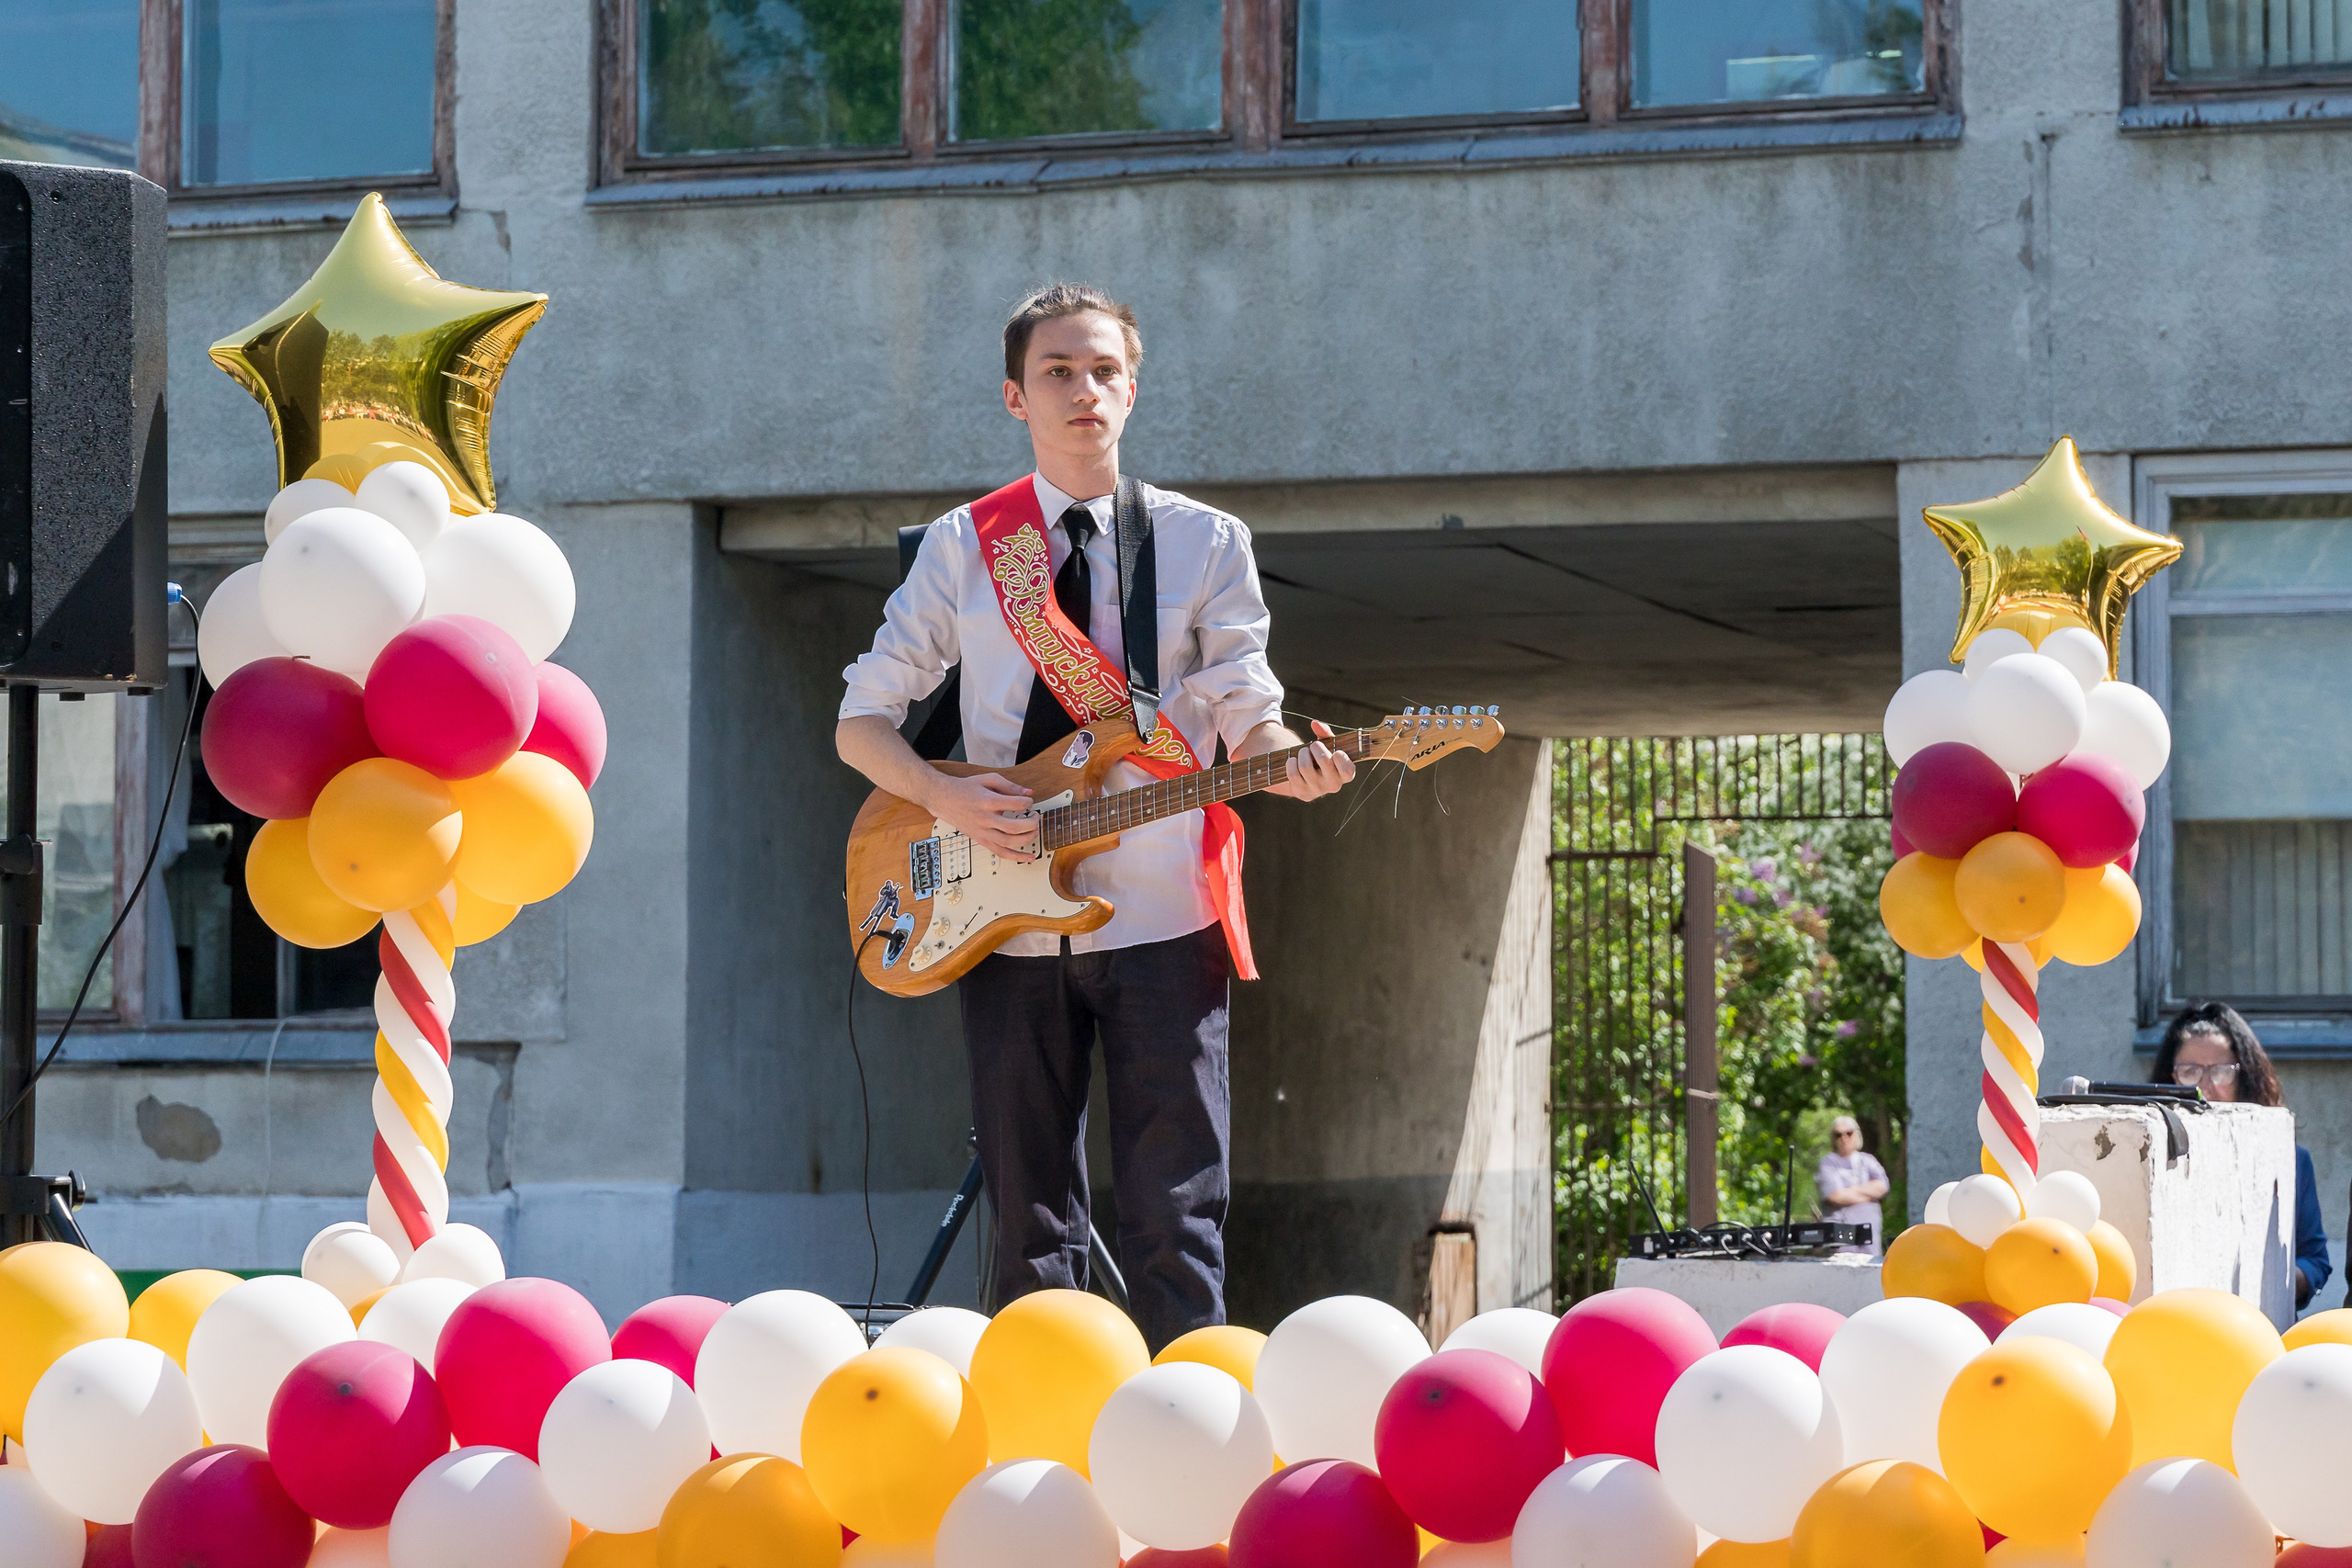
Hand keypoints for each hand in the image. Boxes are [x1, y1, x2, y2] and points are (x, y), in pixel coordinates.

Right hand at [923, 772, 1038, 859]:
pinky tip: (1029, 857)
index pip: (1016, 804)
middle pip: (1014, 827)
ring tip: (1035, 831)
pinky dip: (1017, 857)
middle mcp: (985, 819)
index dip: (1028, 802)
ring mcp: (983, 832)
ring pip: (1009, 842)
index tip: (1028, 801)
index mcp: (988, 801)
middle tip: (1035, 817)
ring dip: (1027, 839)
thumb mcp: (988, 779)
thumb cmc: (965, 789)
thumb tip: (1029, 792)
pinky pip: (1000, 853)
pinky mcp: (981, 840)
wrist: (944, 799)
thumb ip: (1010, 786)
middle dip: (1031, 823)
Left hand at [1268, 720, 1355, 800]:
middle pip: (1323, 759)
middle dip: (1315, 746)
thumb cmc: (1321, 757)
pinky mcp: (1302, 792)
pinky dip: (1291, 762)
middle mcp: (1333, 785)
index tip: (1335, 751)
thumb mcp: (1327, 744)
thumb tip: (1315, 724)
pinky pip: (1293, 773)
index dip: (1341, 758)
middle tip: (1314, 746)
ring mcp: (1317, 790)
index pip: (1348, 770)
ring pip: (1305, 766)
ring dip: (1302, 754)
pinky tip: (1294, 762)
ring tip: (1304, 754)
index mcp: (1345, 774)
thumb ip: (1325, 733)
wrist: (1305, 774)